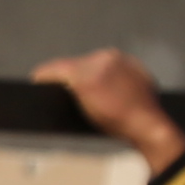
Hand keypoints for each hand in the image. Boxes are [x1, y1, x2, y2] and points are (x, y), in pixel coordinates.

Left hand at [30, 50, 184, 172]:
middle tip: (54, 89)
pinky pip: (55, 72)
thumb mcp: (138, 96)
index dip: (81, 77)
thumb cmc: (142, 121)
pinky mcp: (84, 78)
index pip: (94, 64)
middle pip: (79, 64)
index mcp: (126, 62)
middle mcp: (111, 58)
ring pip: (65, 67)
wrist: (148, 126)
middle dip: (68, 78)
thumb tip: (107, 97)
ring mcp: (96, 66)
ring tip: (44, 85)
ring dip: (55, 77)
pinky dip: (44, 76)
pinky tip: (36, 81)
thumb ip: (123, 89)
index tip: (70, 86)